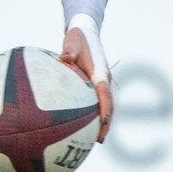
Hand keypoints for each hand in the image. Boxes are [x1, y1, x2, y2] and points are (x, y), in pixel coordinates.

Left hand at [61, 22, 112, 141]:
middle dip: (106, 123)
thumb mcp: (72, 41)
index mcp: (100, 71)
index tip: (103, 121)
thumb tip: (64, 58)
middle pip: (108, 104)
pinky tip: (83, 127)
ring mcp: (101, 82)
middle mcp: (104, 79)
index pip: (105, 93)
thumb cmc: (78, 37)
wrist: (86, 31)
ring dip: (102, 122)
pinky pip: (96, 102)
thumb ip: (69, 50)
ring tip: (96, 140)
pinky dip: (93, 115)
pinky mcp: (95, 84)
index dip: (105, 108)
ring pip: (104, 105)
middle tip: (100, 139)